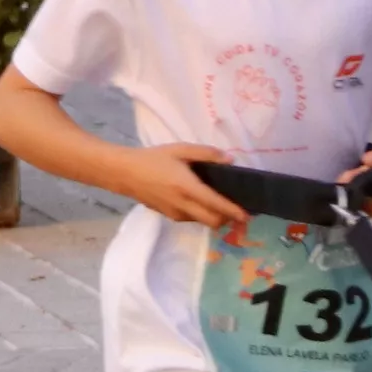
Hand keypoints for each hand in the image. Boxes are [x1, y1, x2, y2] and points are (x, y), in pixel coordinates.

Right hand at [120, 145, 247, 229]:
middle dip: (227, 219)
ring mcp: (174, 213)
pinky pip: (190, 218)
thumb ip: (206, 154)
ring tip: (219, 203)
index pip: (216, 205)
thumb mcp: (180, 149)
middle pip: (212, 222)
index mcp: (187, 188)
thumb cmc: (153, 158)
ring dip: (213, 216)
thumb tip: (230, 160)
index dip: (233, 212)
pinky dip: (200, 213)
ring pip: (202, 222)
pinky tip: (199, 200)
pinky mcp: (168, 216)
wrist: (124, 173)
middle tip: (237, 210)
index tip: (247, 215)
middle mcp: (182, 205)